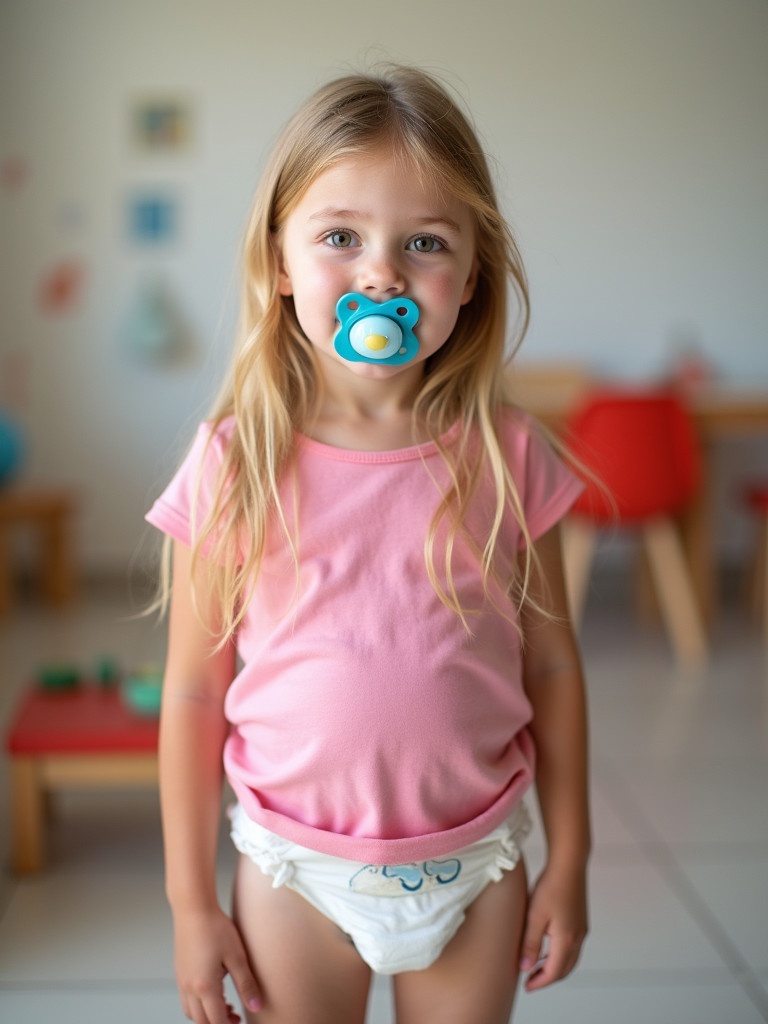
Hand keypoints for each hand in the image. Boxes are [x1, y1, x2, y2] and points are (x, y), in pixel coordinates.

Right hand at [173, 906, 262, 1022]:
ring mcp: (181, 980)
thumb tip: (257, 1006)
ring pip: (191, 1012)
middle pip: (201, 1021)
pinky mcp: (180, 972)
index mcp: (204, 986)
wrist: (194, 908)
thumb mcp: (237, 956)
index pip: (216, 1020)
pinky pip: (186, 999)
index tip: (241, 1020)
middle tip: (236, 1016)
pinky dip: (198, 1004)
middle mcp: (189, 987)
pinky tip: (213, 991)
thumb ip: (246, 984)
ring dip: (207, 1015)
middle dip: (218, 1023)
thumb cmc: (216, 928)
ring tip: (226, 1004)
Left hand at [519, 865, 587, 991]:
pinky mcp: (580, 919)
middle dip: (548, 978)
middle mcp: (578, 937)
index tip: (527, 986)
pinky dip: (561, 954)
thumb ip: (530, 944)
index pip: (554, 972)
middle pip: (565, 969)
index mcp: (566, 940)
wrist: (569, 864)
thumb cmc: (552, 886)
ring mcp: (581, 929)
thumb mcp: (534, 916)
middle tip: (531, 980)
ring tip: (537, 966)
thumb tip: (524, 967)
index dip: (540, 982)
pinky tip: (549, 946)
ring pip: (570, 958)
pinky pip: (572, 946)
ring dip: (556, 967)